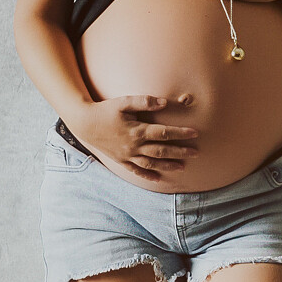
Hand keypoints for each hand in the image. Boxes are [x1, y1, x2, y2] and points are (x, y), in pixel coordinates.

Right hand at [72, 95, 198, 181]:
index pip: (164, 133)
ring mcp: (127, 155)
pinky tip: (159, 180)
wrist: (84, 124)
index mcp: (137, 130)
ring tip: (182, 167)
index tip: (195, 133)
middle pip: (162, 150)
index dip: (181, 133)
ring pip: (152, 163)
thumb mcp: (124, 102)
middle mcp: (134, 146)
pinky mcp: (121, 160)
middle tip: (196, 153)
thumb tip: (164, 102)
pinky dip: (148, 176)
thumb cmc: (105, 110)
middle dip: (180, 152)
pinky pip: (137, 171)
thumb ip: (144, 101)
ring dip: (168, 165)